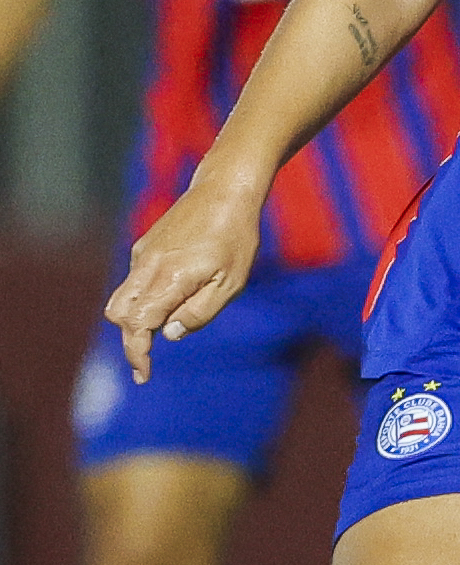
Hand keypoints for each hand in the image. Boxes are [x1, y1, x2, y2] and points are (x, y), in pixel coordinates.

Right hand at [106, 176, 265, 381]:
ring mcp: (143, 254)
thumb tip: (168, 333)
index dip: (137, 353)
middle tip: (147, 360)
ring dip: (133, 320)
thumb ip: (199, 312)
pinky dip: (141, 299)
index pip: (138, 325)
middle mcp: (147, 266)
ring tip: (159, 331)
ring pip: (121, 298)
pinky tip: (170, 298)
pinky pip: (134, 281)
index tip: (143, 374)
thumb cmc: (235, 236)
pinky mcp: (145, 246)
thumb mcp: (230, 281)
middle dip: (130, 340)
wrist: (225, 189)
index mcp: (168, 278)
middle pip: (119, 314)